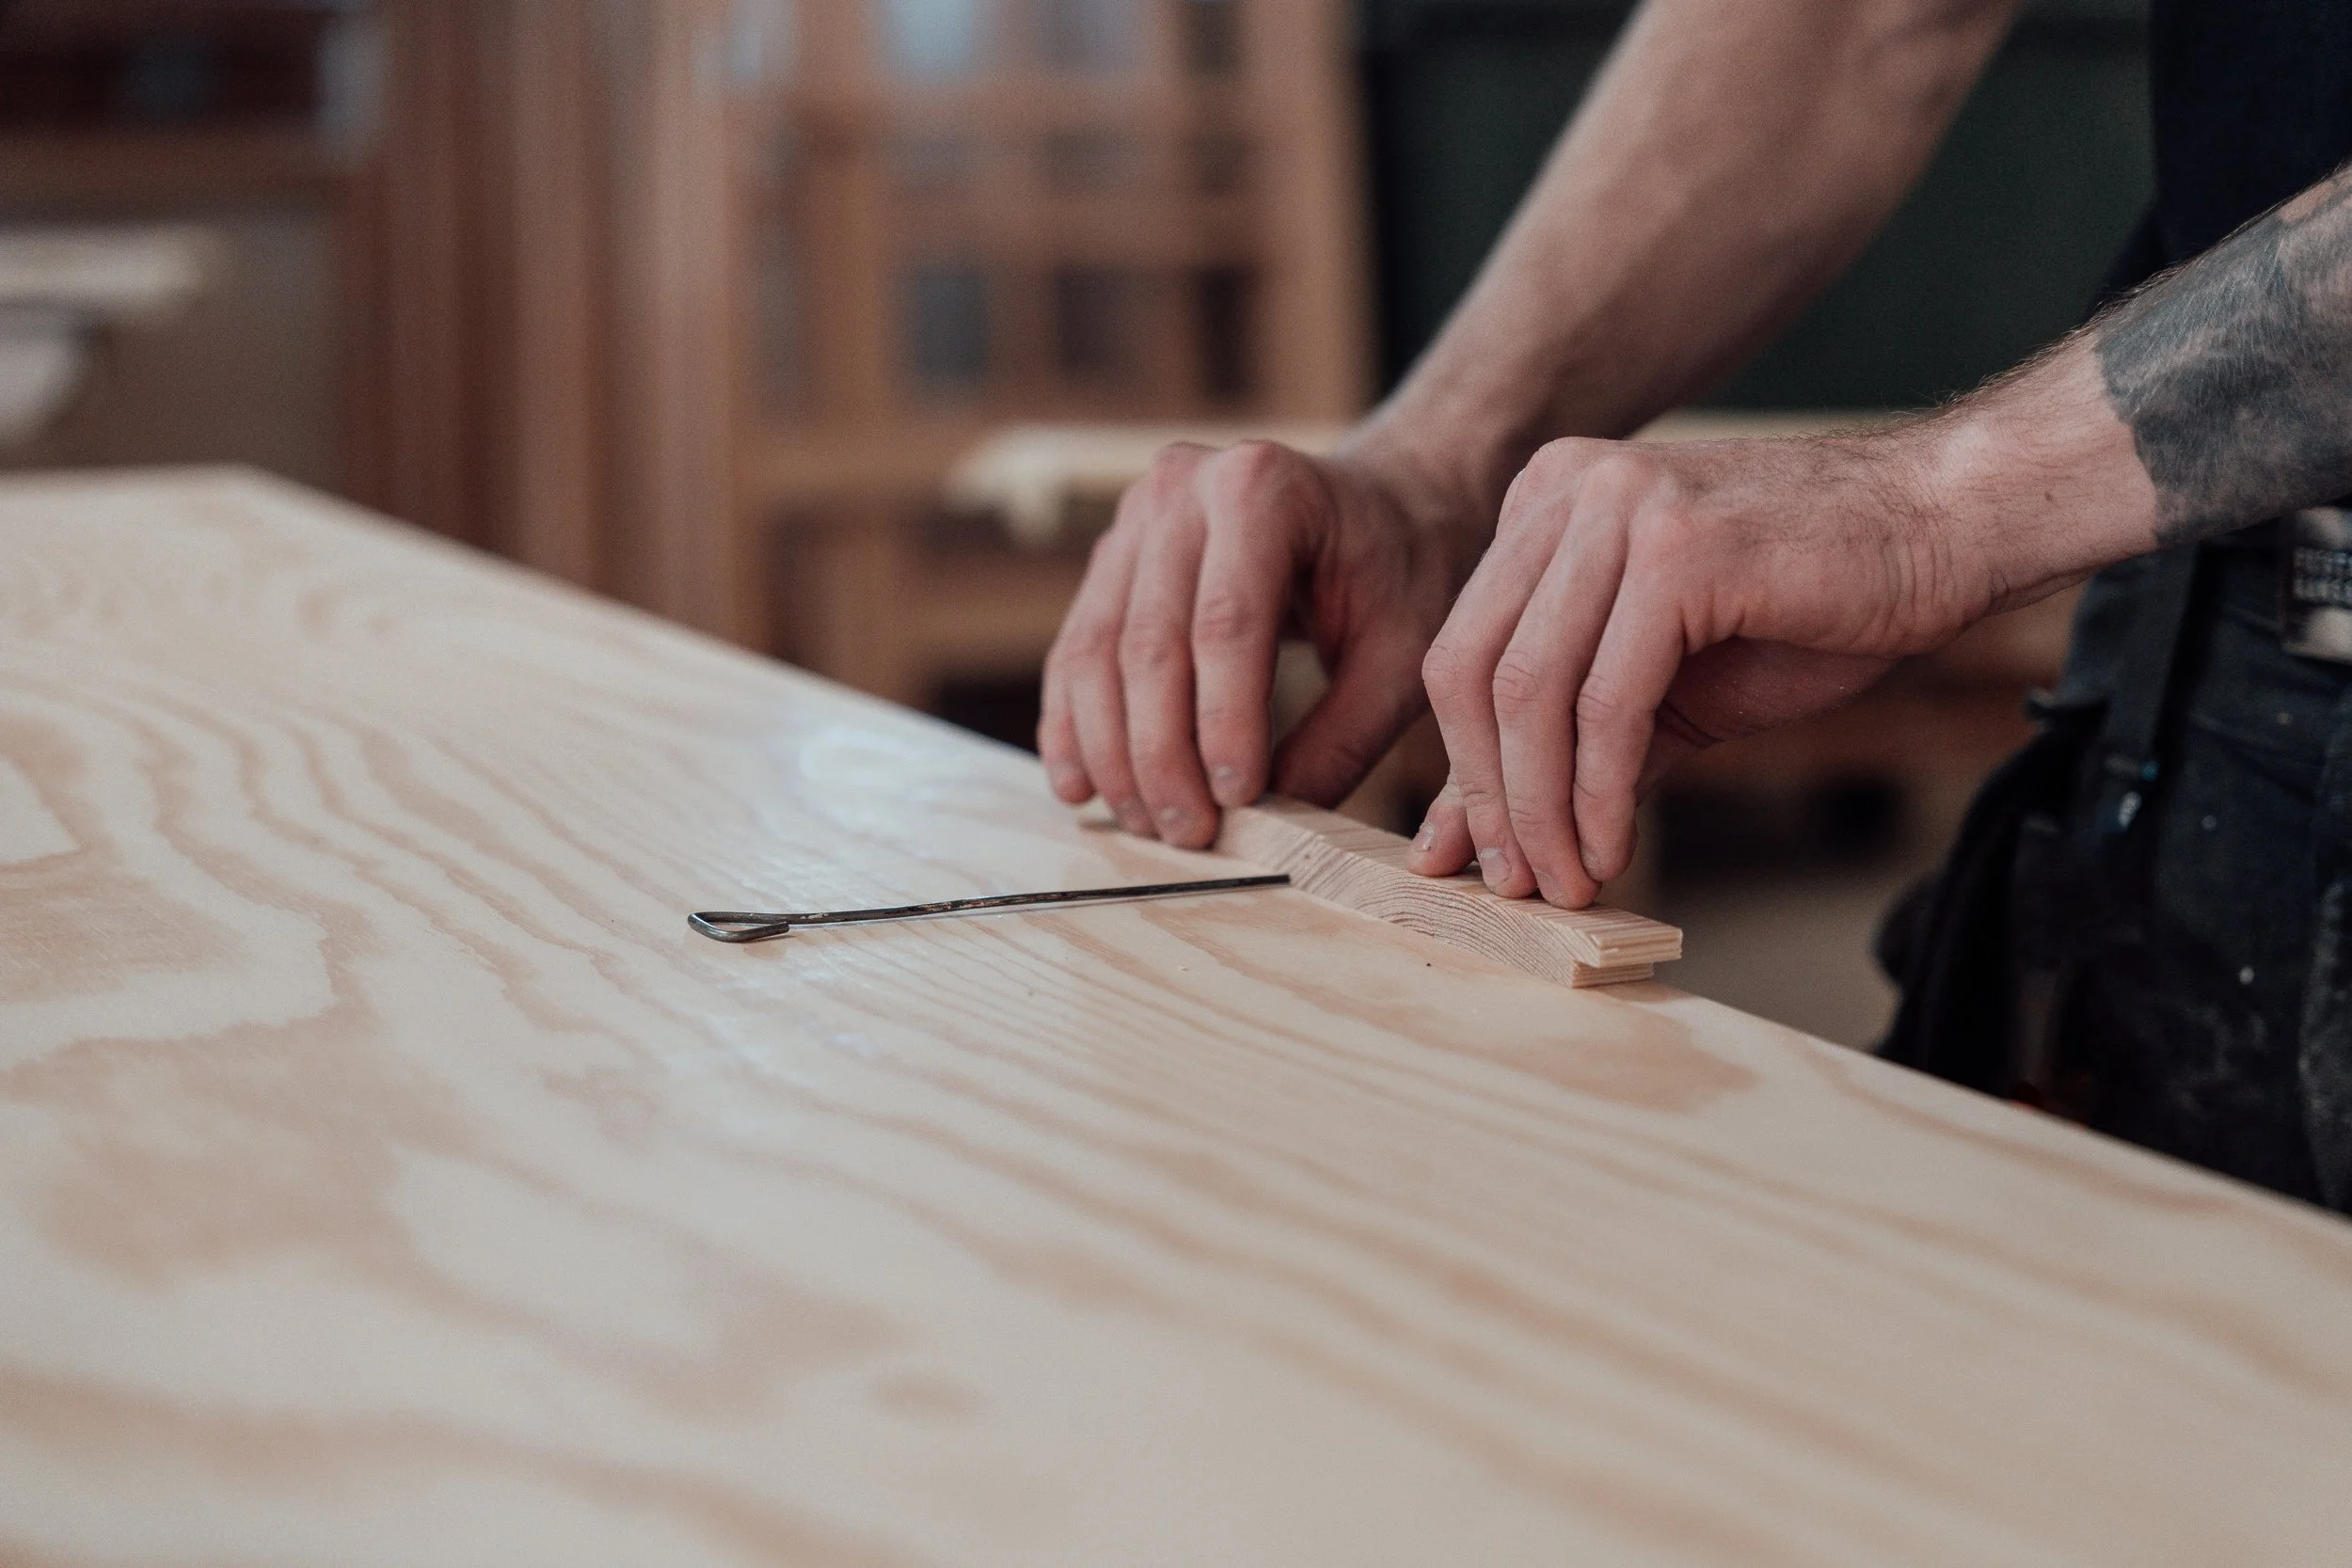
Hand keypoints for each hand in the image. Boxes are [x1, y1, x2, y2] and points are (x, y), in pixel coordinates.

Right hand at [1040, 440, 1469, 847]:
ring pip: (1097, 652)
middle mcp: (1183, 484)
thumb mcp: (1399, 655)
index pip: (1226, 625)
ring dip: (1112, 751)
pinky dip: (1074, 725)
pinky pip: (1076, 649)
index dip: (1222, 723)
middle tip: (1186, 834)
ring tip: (1144, 825)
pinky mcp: (1111, 555)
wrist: (1386, 502)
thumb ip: (1340, 739)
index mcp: (1263, 486)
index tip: (1235, 801)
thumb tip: (1268, 829)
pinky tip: (1082, 788)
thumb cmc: (1403, 571)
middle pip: (1151, 643)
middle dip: (1161, 753)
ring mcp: (1135, 516)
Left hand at [1406, 429, 1996, 906]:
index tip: (1482, 856)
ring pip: (1530, 691)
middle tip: (1517, 882)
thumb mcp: (1665, 682)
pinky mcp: (1680, 551)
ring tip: (1567, 880)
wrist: (1948, 529)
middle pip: (1472, 671)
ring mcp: (1620, 509)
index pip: (1461, 652)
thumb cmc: (1814, 604)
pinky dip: (1599, 791)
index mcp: (1545, 502)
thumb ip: (1572, 745)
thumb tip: (1479, 842)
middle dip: (1488, 797)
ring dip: (1541, 809)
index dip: (1465, 767)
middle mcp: (1567, 489)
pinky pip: (1607, 701)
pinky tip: (1614, 846)